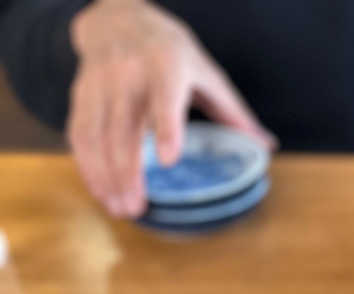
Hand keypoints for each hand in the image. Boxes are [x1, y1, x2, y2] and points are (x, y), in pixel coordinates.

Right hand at [68, 0, 276, 216]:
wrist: (117, 17)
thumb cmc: (170, 51)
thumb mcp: (206, 72)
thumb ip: (233, 112)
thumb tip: (267, 146)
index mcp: (167, 63)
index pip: (165, 98)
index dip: (166, 128)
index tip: (169, 160)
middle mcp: (129, 72)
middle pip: (125, 128)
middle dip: (129, 172)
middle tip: (137, 208)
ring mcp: (101, 83)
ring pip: (97, 136)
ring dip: (106, 177)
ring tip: (120, 208)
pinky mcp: (82, 94)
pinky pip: (80, 134)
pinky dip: (88, 167)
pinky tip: (102, 191)